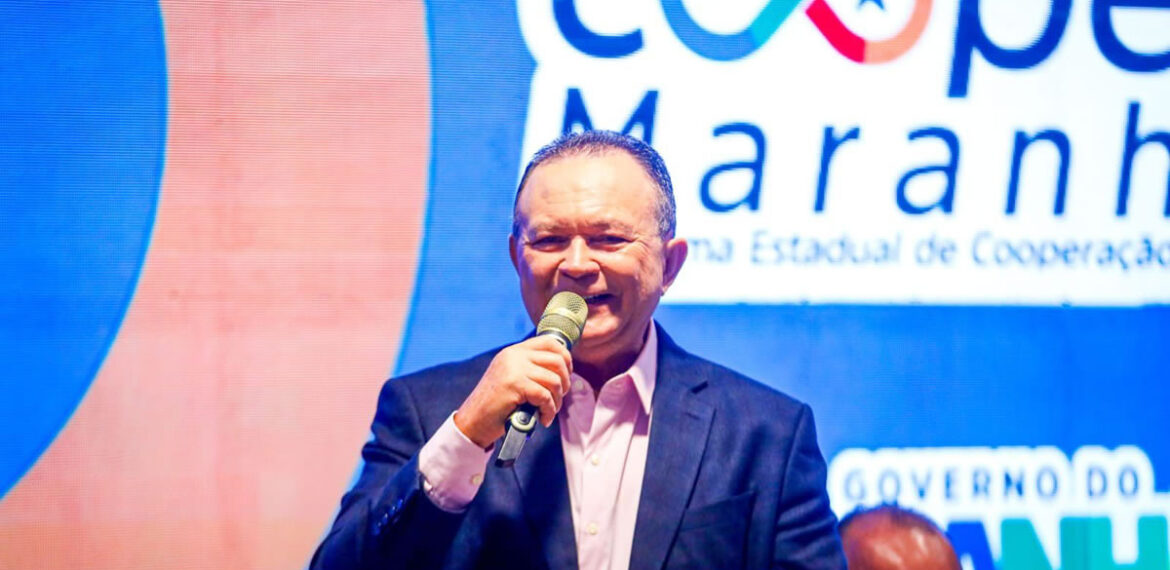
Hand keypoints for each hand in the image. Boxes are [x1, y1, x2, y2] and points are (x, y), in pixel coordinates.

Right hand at [454, 335, 572, 447]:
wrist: (473, 421)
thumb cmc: (496, 404)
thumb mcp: (512, 377)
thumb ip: (531, 368)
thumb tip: (563, 370)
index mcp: (515, 351)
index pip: (550, 342)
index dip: (565, 358)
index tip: (565, 376)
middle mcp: (514, 355)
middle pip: (557, 360)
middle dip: (565, 382)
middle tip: (558, 398)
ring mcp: (514, 368)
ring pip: (554, 380)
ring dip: (557, 401)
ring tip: (548, 411)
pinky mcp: (514, 384)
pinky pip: (545, 396)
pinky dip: (549, 411)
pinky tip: (542, 419)